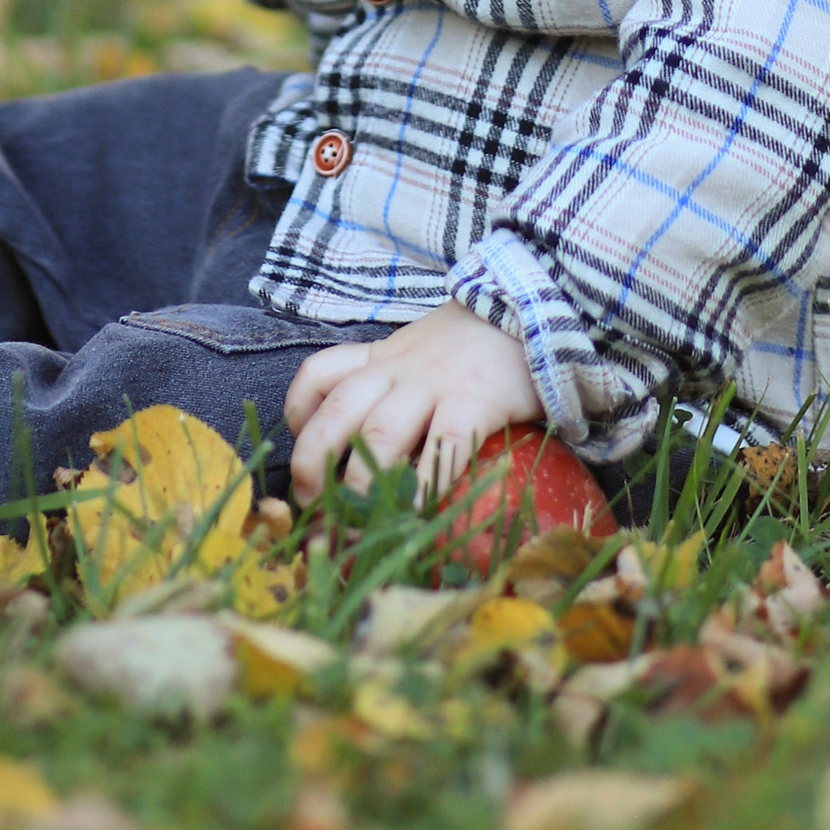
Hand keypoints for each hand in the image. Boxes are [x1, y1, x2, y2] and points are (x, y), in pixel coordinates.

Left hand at [284, 302, 540, 503]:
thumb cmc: (477, 342)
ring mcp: (434, 383)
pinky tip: (417, 516)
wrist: (534, 304)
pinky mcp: (474, 398)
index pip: (320, 374)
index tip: (296, 451)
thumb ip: (398, 384)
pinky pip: (443, 445)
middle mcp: (397, 369)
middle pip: (337, 412)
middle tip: (309, 509)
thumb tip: (374, 452)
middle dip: (312, 463)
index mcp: (382, 358)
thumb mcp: (422, 350)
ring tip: (351, 526)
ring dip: (358, 486)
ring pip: (379, 433)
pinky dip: (426, 484)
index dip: (298, 414)